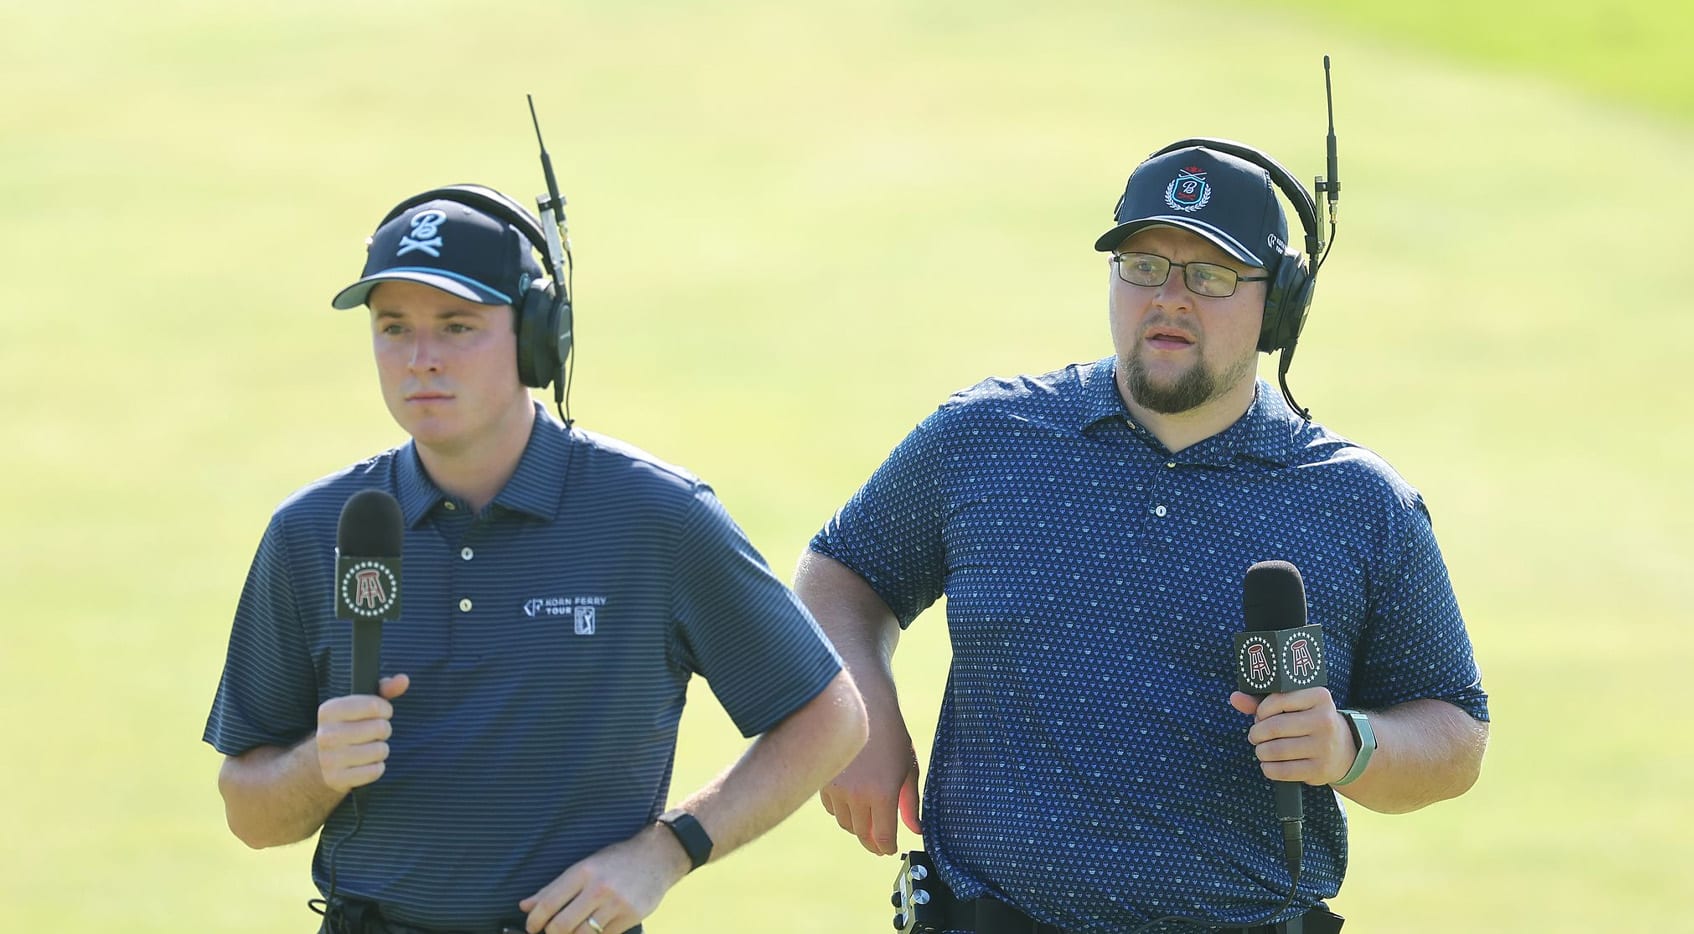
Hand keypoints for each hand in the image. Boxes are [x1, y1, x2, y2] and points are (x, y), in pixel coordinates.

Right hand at [315, 674, 408, 792]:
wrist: (323, 761)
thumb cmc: (350, 725)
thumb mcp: (362, 704)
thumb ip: (384, 689)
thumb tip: (403, 680)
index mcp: (329, 710)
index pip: (374, 706)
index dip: (385, 709)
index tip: (381, 712)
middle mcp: (325, 734)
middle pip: (380, 728)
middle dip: (384, 729)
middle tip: (375, 732)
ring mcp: (329, 758)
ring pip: (380, 750)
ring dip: (381, 749)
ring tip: (370, 747)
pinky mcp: (336, 779)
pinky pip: (375, 771)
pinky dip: (377, 767)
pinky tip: (366, 763)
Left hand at [519, 824, 688, 933]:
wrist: (657, 857)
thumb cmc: (616, 860)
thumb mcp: (585, 865)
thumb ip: (554, 887)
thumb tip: (525, 906)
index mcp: (583, 871)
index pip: (549, 902)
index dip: (534, 920)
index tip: (532, 926)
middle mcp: (599, 887)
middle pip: (562, 925)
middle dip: (551, 932)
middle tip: (551, 931)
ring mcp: (616, 904)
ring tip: (572, 930)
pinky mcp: (630, 916)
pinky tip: (593, 928)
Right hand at [818, 719, 920, 855]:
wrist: (863, 708)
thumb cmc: (892, 736)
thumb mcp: (908, 769)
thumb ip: (911, 803)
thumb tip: (916, 830)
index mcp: (882, 794)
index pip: (883, 837)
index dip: (887, 847)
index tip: (890, 849)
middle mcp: (857, 795)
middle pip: (863, 834)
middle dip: (872, 842)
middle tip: (879, 844)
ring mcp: (837, 789)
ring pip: (846, 823)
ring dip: (857, 826)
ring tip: (868, 821)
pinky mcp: (823, 781)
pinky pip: (832, 809)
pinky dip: (842, 811)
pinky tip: (852, 804)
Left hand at [1230, 687, 1353, 785]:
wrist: (1344, 749)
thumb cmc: (1309, 722)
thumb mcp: (1294, 706)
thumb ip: (1262, 701)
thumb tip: (1234, 698)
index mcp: (1319, 697)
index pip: (1277, 700)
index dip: (1260, 711)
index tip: (1260, 717)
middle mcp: (1325, 720)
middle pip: (1275, 727)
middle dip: (1257, 733)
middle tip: (1256, 736)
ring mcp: (1324, 746)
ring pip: (1276, 750)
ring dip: (1261, 751)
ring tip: (1261, 750)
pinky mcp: (1320, 769)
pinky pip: (1283, 771)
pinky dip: (1268, 768)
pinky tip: (1268, 764)